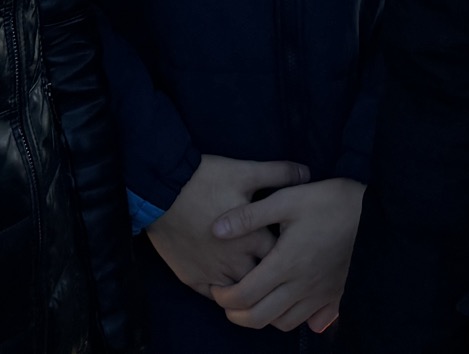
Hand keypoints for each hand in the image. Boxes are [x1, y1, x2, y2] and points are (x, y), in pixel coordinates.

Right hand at [146, 155, 311, 296]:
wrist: (161, 189)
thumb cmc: (205, 179)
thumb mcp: (245, 171)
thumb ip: (278, 174)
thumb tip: (307, 173)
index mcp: (252, 237)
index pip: (282, 257)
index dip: (288, 253)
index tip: (291, 249)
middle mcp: (235, 261)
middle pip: (263, 280)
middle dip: (270, 276)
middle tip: (276, 270)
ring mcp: (212, 273)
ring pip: (239, 293)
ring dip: (248, 287)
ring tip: (256, 282)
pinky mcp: (192, 278)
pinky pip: (213, 296)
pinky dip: (223, 294)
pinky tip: (230, 287)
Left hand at [208, 176, 364, 333]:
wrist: (377, 215)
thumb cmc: (332, 202)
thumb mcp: (289, 199)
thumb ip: (250, 215)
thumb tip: (215, 229)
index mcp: (286, 263)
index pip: (245, 295)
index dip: (223, 297)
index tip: (215, 287)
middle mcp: (302, 286)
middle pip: (260, 318)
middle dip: (236, 315)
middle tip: (226, 300)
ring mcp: (320, 295)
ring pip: (283, 323)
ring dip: (263, 318)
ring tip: (254, 299)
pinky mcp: (335, 296)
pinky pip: (310, 321)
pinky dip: (292, 318)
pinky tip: (287, 302)